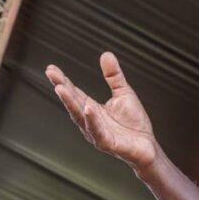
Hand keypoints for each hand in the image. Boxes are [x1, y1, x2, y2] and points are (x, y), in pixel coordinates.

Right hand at [45, 53, 158, 172]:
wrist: (147, 146)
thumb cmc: (134, 123)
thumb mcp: (123, 93)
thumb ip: (114, 76)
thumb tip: (106, 53)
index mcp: (91, 109)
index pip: (74, 93)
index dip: (63, 81)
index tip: (51, 69)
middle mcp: (89, 121)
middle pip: (73, 102)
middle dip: (62, 88)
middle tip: (51, 74)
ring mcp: (96, 133)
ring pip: (80, 116)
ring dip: (70, 103)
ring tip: (61, 88)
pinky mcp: (106, 143)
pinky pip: (97, 131)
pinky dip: (92, 120)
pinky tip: (88, 108)